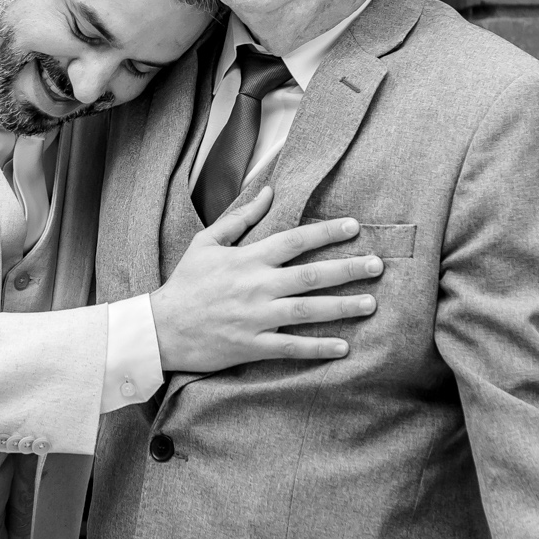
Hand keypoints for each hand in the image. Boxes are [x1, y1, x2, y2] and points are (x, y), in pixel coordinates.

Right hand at [149, 184, 381, 371]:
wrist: (160, 328)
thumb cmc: (186, 284)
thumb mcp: (207, 243)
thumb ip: (241, 218)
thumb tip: (268, 191)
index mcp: (248, 259)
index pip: (294, 240)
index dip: (326, 232)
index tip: (354, 226)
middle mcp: (256, 286)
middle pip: (310, 275)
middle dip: (347, 269)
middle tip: (378, 266)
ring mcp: (256, 318)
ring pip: (307, 311)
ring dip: (342, 307)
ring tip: (371, 304)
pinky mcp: (251, 346)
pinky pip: (290, 347)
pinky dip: (317, 348)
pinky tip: (343, 347)